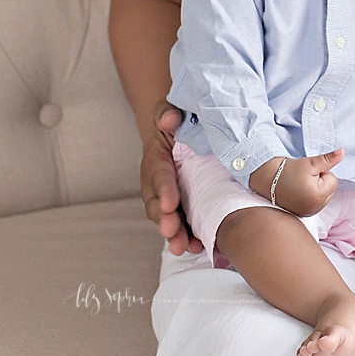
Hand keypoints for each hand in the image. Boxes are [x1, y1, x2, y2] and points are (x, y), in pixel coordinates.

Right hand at [141, 99, 201, 255]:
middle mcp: (157, 181)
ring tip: (184, 246)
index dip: (164, 189)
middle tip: (173, 231)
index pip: (158, 173)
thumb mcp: (175, 109)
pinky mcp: (181, 206)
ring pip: (166, 218)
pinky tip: (197, 247)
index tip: (171, 204)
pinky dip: (187, 236)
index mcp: (156, 157)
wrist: (187, 131)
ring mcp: (168, 196)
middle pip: (157, 203)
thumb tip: (168, 118)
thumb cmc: (181, 119)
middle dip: (165, 219)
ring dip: (174, 234)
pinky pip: (180, 223)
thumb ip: (170, 111)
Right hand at [250, 150, 341, 216]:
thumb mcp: (310, 162)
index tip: (307, 173)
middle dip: (320, 182)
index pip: (333, 180)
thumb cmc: (288, 170)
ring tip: (300, 186)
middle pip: (330, 189)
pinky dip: (311, 197)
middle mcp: (315, 208)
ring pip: (324, 195)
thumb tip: (342, 152)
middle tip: (303, 179)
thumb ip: (329, 159)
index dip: (322, 173)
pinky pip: (317, 202)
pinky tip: (299, 193)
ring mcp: (310, 213)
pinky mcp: (305, 214)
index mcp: (318, 196)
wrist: (268, 179)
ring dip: (316, 189)